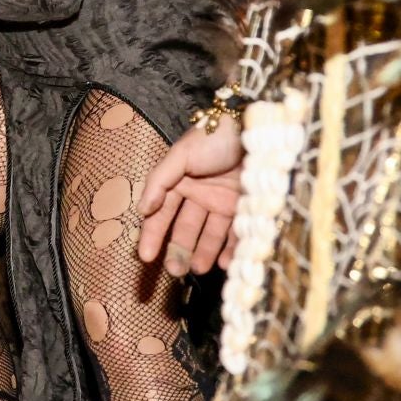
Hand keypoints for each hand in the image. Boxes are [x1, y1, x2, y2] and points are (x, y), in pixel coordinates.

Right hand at [136, 120, 243, 276]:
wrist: (258, 129)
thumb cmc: (215, 138)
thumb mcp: (181, 154)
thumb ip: (159, 181)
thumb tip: (142, 210)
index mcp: (179, 182)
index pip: (161, 213)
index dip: (152, 235)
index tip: (145, 257)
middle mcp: (200, 195)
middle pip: (185, 228)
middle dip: (178, 250)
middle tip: (175, 271)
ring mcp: (224, 203)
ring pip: (210, 235)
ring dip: (203, 253)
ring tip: (199, 269)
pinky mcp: (248, 209)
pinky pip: (238, 234)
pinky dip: (231, 250)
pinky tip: (225, 263)